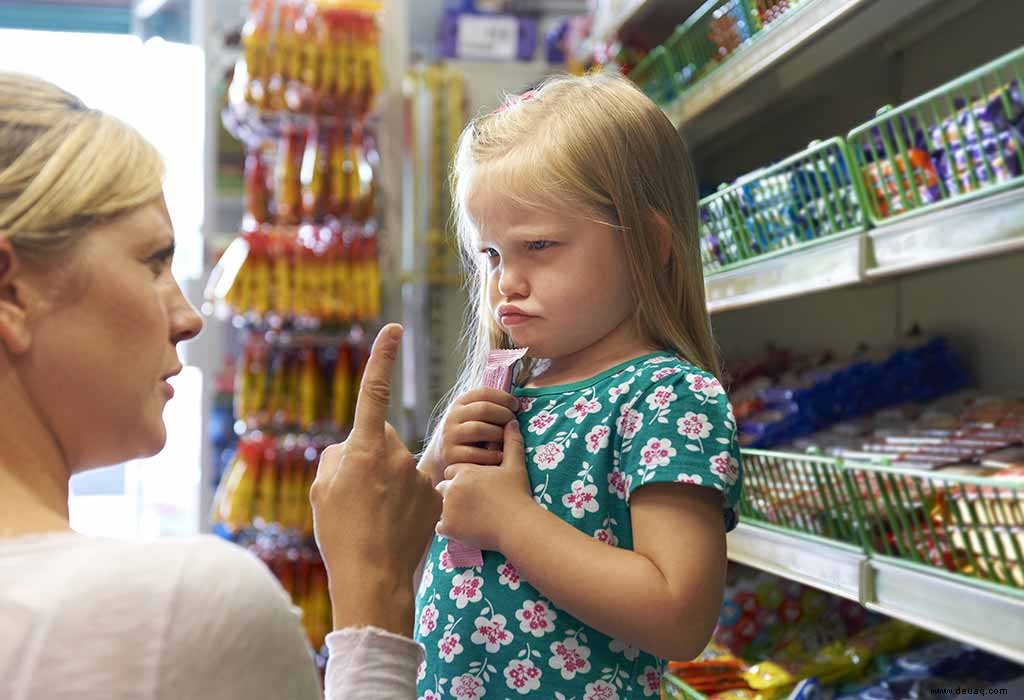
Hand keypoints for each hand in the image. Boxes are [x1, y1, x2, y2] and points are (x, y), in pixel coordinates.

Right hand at [311, 323, 441, 635]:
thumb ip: (336, 457)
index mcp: (364, 448)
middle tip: (357, 494)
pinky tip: (395, 524)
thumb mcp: (322, 490)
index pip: (375, 392)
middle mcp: (396, 454)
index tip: (393, 329)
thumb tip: (352, 448)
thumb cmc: (340, 533)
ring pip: (399, 465)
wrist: (373, 576)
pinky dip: (406, 500)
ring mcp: (419, 475)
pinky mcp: (435, 495)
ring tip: (374, 516)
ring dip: (388, 481)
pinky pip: (416, 486)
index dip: (383, 358)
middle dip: (370, 455)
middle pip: (381, 439)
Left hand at [436, 420, 535, 552]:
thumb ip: (511, 442)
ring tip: (469, 516)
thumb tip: (511, 422)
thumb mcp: (515, 466)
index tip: (475, 487)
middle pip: (443, 488)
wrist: (517, 524)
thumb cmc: (517, 494)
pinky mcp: (448, 526)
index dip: (463, 478)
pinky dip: (450, 528)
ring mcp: (448, 508)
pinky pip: (440, 527)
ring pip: (440, 507)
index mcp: (464, 471)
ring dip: (450, 510)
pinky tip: (465, 528)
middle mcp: (452, 487)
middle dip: (453, 494)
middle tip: (471, 503)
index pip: (452, 471)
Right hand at [438, 387, 519, 468]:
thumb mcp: (473, 417)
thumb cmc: (469, 435)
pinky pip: (475, 453)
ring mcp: (450, 436)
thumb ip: (490, 408)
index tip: (516, 406)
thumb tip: (517, 404)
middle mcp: (452, 417)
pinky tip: (500, 456)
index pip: (484, 392)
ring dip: (499, 434)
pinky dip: (491, 455)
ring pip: (479, 429)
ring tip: (507, 440)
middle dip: (504, 415)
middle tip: (514, 423)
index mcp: (460, 403)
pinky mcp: (451, 455)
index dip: (504, 398)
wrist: (444, 457)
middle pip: (484, 409)